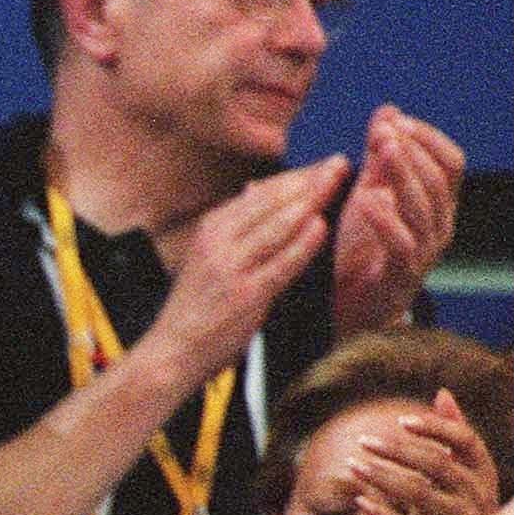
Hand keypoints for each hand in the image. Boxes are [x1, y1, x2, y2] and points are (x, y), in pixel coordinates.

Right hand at [145, 157, 346, 381]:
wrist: (171, 352)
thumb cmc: (196, 309)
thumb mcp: (209, 258)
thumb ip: (236, 229)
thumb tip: (258, 192)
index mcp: (211, 229)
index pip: (261, 192)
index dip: (296, 175)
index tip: (324, 164)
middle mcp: (218, 242)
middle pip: (272, 201)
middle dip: (310, 180)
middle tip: (341, 162)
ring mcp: (231, 267)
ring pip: (279, 225)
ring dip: (313, 200)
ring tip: (340, 182)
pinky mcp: (247, 294)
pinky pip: (283, 262)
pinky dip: (305, 243)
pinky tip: (323, 226)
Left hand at [333, 105, 465, 335]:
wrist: (352, 306)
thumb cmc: (363, 248)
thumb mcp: (370, 194)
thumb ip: (379, 158)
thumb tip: (388, 111)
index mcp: (439, 203)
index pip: (451, 162)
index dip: (427, 138)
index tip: (395, 120)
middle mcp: (441, 224)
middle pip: (439, 179)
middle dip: (413, 151)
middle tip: (386, 131)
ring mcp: (426, 251)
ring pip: (424, 206)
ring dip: (403, 174)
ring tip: (382, 150)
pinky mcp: (402, 274)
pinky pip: (401, 243)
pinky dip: (384, 219)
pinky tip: (366, 199)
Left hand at [339, 388, 500, 514]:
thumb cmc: (467, 509)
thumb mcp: (469, 473)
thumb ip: (455, 436)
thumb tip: (442, 393)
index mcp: (484, 472)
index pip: (465, 440)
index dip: (434, 428)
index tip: (401, 420)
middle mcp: (477, 493)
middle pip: (435, 464)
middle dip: (397, 451)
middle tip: (363, 442)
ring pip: (418, 492)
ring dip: (381, 477)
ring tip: (353, 466)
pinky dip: (382, 513)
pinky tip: (360, 501)